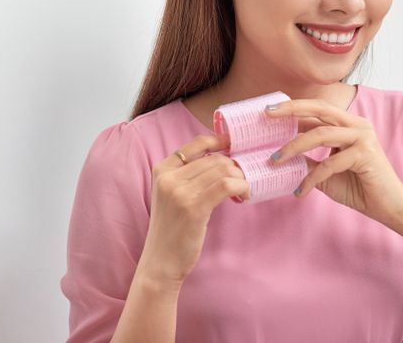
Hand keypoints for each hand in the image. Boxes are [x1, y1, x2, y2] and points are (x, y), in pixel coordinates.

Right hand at [139, 134, 249, 286]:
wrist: (160, 262)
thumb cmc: (171, 230)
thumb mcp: (171, 196)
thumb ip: (188, 176)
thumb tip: (222, 159)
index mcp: (162, 169)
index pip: (197, 143)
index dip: (220, 140)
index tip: (235, 146)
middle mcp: (169, 177)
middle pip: (214, 158)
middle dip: (234, 167)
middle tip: (242, 180)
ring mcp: (179, 192)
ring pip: (222, 170)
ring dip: (240, 178)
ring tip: (243, 190)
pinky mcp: (193, 207)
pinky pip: (225, 185)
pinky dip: (240, 186)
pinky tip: (243, 196)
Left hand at [266, 99, 402, 229]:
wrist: (390, 207)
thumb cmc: (361, 188)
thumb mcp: (328, 172)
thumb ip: (310, 161)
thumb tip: (282, 156)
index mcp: (350, 124)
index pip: (318, 109)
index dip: (294, 108)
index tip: (269, 111)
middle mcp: (358, 125)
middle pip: (320, 109)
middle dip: (292, 109)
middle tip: (268, 115)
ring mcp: (363, 137)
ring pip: (321, 135)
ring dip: (294, 147)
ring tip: (276, 161)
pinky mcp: (366, 154)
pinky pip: (330, 163)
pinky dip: (312, 177)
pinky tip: (301, 190)